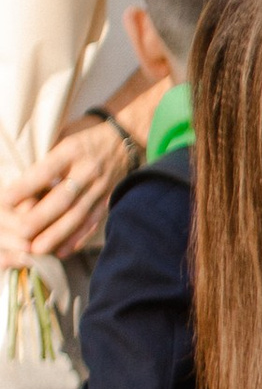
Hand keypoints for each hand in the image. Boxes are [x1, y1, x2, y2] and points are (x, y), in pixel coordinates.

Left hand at [0, 113, 126, 263]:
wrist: (124, 141)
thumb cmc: (84, 138)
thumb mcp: (63, 137)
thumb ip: (45, 158)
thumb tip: (18, 182)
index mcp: (71, 151)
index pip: (45, 171)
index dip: (25, 187)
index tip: (5, 200)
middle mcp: (87, 171)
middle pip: (63, 198)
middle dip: (41, 218)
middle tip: (20, 233)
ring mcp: (100, 189)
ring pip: (78, 215)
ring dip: (57, 235)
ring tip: (38, 250)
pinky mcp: (108, 201)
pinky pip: (93, 223)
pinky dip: (78, 239)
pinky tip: (62, 251)